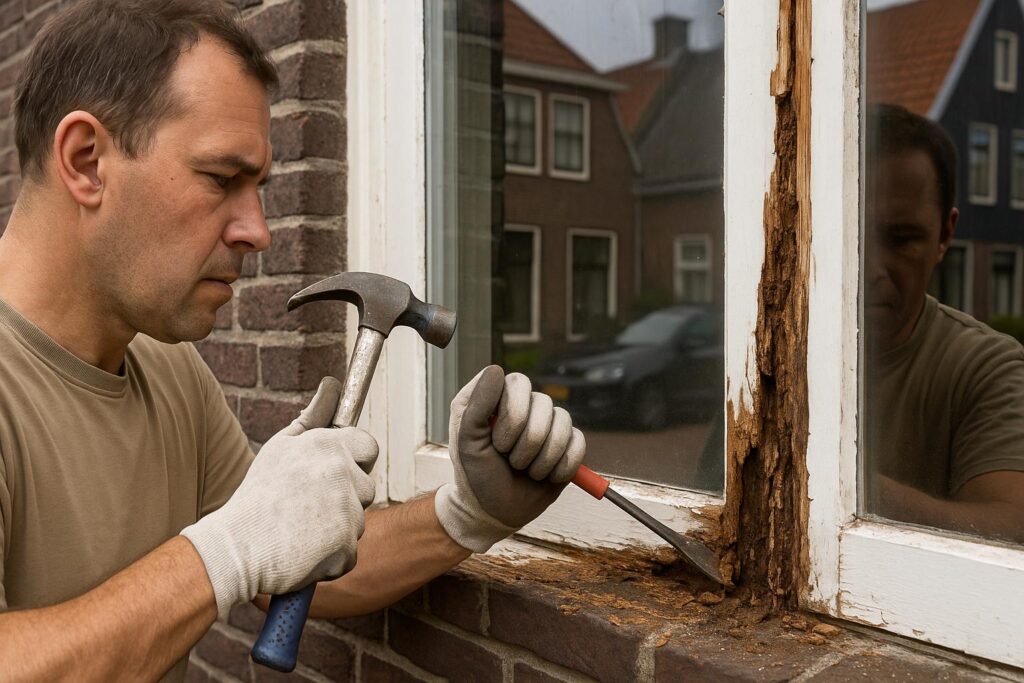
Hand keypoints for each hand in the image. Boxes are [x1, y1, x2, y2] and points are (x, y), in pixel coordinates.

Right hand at [180, 377, 377, 618]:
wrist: (236, 548)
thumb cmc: (258, 496)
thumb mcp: (281, 447)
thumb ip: (313, 417)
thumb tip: (332, 384)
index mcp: (326, 445)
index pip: (368, 446)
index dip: (356, 461)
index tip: (337, 472)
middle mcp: (340, 472)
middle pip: (367, 486)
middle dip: (346, 497)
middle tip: (308, 506)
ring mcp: (346, 509)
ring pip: (357, 520)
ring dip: (337, 529)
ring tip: (300, 529)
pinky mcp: (345, 544)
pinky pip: (350, 551)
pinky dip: (332, 557)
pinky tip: (303, 551)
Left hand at [435, 365, 585, 552]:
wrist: (495, 511)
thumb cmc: (476, 475)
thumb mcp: (468, 443)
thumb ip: (477, 405)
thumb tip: (496, 369)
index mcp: (495, 397)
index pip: (517, 383)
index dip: (514, 415)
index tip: (496, 443)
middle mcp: (522, 405)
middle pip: (544, 403)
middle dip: (528, 442)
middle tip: (511, 462)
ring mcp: (546, 423)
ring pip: (564, 422)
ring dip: (544, 458)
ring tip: (527, 471)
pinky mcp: (566, 443)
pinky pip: (578, 442)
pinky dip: (563, 466)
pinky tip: (547, 477)